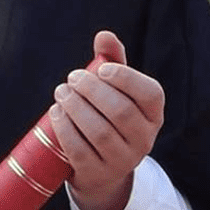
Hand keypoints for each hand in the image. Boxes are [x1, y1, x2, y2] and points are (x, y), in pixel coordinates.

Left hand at [49, 31, 163, 209]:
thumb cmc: (108, 116)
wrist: (102, 170)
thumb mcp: (114, 90)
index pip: (150, 94)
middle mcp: (144, 139)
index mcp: (153, 114)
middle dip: (91, 90)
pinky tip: (56, 113)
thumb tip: (104, 35)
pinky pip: (80, 151)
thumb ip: (111, 60)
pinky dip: (65, 129)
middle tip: (71, 78)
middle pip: (120, 111)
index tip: (101, 68)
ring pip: (99, 132)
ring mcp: (123, 161)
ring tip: (61, 92)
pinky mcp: (99, 174)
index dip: (126, 78)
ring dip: (75, 107)